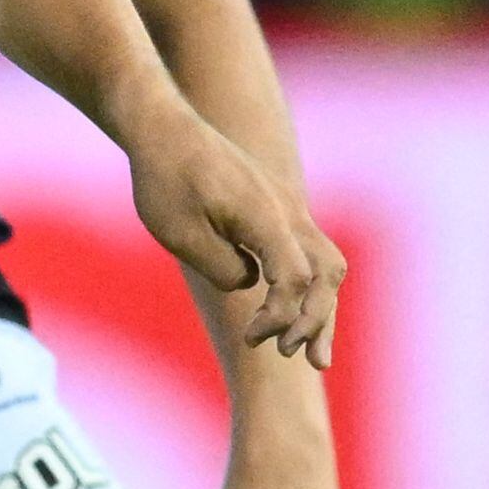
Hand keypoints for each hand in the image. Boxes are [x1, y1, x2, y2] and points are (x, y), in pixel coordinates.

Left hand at [127, 117, 341, 366]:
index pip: (296, 279)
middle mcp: (287, 211)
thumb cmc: (163, 179)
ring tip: (309, 347)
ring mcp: (285, 206)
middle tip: (310, 361)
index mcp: (266, 218)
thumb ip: (223, 268)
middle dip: (320, 319)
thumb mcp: (179, 234)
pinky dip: (306, 283)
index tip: (255, 339)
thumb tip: (252, 286)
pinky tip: (286, 308)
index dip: (283, 316)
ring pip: (325, 261)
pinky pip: (306, 249)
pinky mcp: (275, 207)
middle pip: (327, 272)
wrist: (161, 127)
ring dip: (321, 303)